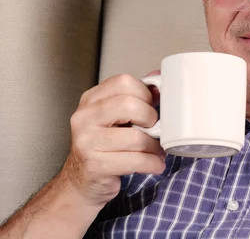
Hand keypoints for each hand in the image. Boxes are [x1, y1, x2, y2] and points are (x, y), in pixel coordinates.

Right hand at [58, 73, 165, 207]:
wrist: (81, 181)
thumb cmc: (103, 146)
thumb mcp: (114, 117)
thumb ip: (135, 97)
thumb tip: (158, 78)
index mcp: (91, 100)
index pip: (124, 82)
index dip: (145, 93)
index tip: (151, 106)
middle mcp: (84, 118)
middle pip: (130, 105)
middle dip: (150, 118)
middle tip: (154, 129)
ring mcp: (87, 142)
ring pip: (136, 137)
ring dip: (154, 146)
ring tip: (156, 150)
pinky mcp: (95, 166)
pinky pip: (135, 161)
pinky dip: (152, 163)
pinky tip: (155, 164)